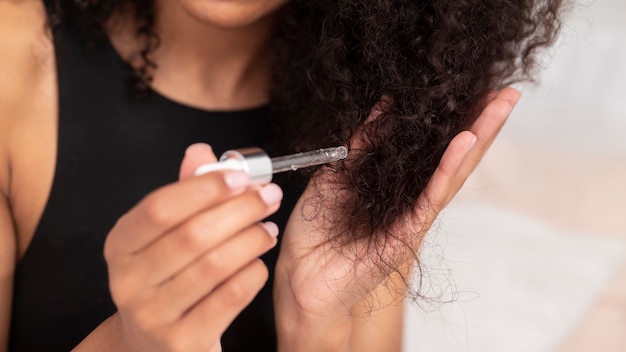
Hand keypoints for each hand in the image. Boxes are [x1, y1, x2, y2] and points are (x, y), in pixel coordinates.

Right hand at [102, 144, 282, 351]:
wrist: (152, 345)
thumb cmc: (165, 279)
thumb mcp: (163, 237)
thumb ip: (183, 194)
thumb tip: (201, 151)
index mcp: (121, 244)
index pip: (160, 208)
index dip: (204, 188)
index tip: (241, 176)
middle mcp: (129, 281)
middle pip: (192, 235)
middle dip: (240, 210)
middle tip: (269, 197)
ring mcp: (153, 315)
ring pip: (214, 266)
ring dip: (251, 240)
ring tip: (269, 229)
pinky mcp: (182, 341)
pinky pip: (229, 298)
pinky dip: (252, 274)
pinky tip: (259, 263)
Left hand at [273, 88, 520, 349]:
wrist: (300, 274)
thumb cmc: (317, 229)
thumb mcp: (339, 173)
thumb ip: (363, 143)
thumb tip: (385, 104)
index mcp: (397, 183)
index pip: (434, 145)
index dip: (456, 117)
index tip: (476, 86)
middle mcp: (411, 198)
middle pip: (454, 155)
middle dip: (482, 122)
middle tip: (507, 91)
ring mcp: (413, 216)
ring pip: (453, 171)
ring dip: (479, 136)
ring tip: (500, 105)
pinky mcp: (407, 234)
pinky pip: (431, 197)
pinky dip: (449, 168)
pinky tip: (466, 141)